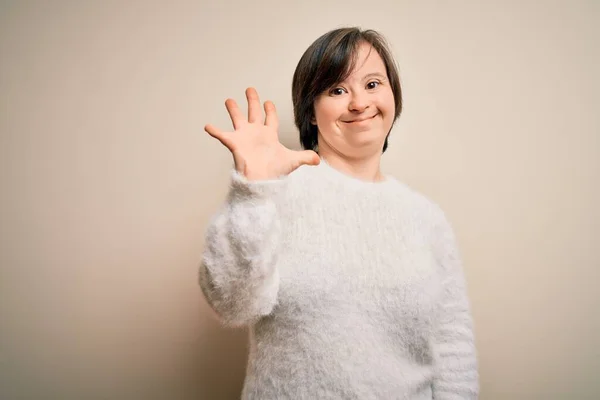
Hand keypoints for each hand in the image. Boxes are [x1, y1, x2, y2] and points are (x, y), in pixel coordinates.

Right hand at [205, 87, 319, 180]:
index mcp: (269, 135)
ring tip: (229, 100)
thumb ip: (305, 157)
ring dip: (233, 109)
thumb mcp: (293, 161)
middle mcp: (256, 133)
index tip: (268, 101)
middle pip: (253, 113)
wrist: (263, 182)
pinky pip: (223, 135)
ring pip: (238, 119)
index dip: (270, 110)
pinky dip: (215, 131)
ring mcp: (244, 138)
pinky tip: (207, 126)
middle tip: (250, 89)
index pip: (270, 119)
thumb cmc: (275, 172)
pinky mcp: (235, 144)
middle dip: (252, 101)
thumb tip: (319, 159)